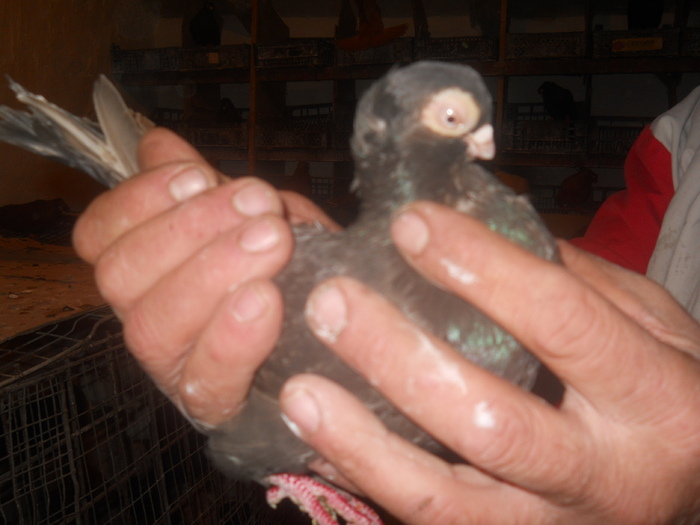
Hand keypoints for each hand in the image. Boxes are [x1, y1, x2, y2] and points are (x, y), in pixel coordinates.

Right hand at [73, 127, 336, 428]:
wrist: (351, 330)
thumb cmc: (292, 266)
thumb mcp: (255, 215)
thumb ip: (206, 185)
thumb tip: (157, 143)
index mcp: (149, 269)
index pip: (100, 236)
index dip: (139, 200)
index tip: (199, 175)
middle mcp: (150, 317)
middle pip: (120, 278)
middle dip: (188, 231)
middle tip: (259, 204)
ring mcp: (177, 368)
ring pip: (151, 328)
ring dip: (212, 273)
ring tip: (273, 241)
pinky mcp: (218, 407)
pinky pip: (207, 379)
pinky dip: (232, 336)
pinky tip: (267, 299)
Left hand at [279, 202, 699, 523]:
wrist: (699, 494)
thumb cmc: (670, 395)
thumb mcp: (652, 326)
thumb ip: (576, 282)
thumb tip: (477, 233)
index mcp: (656, 399)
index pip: (560, 321)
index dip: (480, 268)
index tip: (409, 225)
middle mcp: (608, 477)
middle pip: (490, 422)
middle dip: (399, 357)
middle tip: (332, 302)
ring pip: (444, 499)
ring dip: (362, 442)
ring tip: (299, 390)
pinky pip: (430, 523)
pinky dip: (369, 480)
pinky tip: (321, 440)